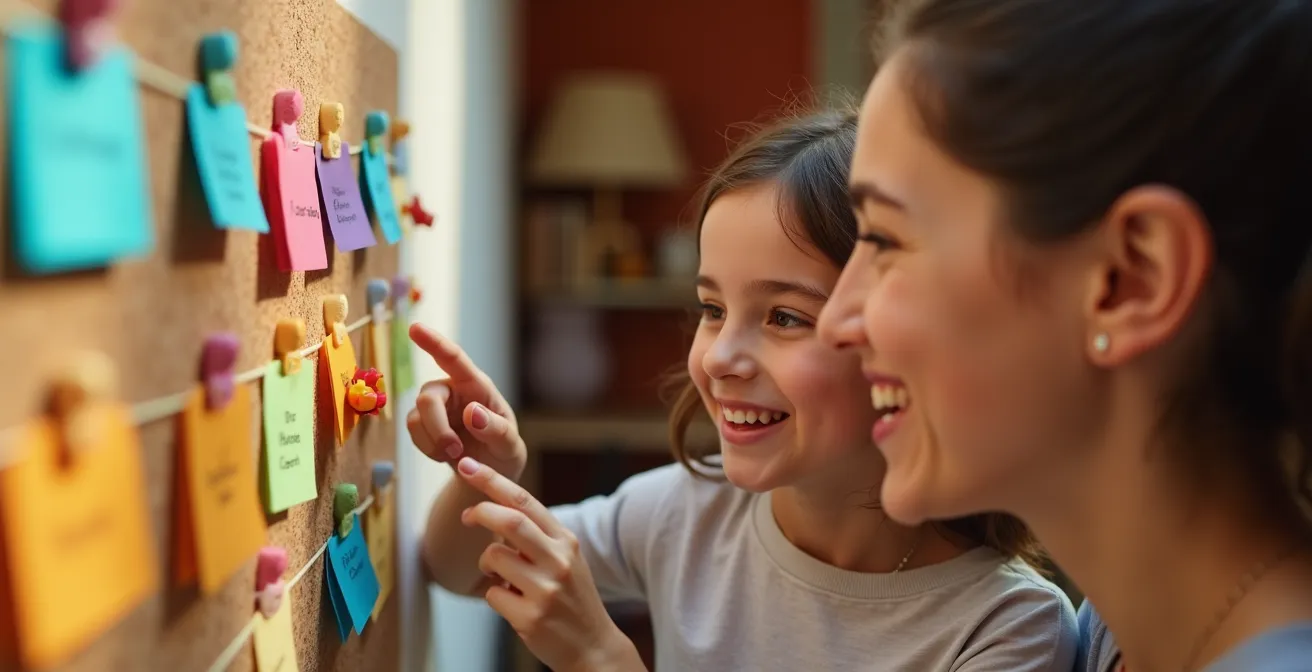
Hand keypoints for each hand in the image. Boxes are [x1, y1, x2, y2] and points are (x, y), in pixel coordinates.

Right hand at [407, 324, 526, 479]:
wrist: (489, 471)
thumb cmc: (503, 450)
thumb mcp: (510, 445)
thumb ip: (496, 430)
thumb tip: (472, 412)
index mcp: (478, 386)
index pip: (455, 359)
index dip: (434, 343)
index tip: (416, 328)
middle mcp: (453, 389)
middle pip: (427, 397)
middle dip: (437, 428)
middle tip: (455, 450)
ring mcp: (436, 404)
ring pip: (415, 417)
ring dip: (433, 442)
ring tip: (455, 454)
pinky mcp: (423, 421)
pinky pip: (412, 431)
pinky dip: (427, 448)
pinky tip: (444, 454)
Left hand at [457, 457, 646, 671]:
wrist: (593, 646)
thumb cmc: (571, 598)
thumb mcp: (565, 559)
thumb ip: (537, 535)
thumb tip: (493, 510)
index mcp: (566, 541)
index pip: (525, 501)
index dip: (493, 481)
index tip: (469, 466)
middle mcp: (559, 561)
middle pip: (509, 521)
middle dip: (481, 512)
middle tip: (467, 517)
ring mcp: (546, 590)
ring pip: (494, 557)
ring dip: (487, 565)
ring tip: (503, 579)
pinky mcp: (530, 617)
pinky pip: (491, 594)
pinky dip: (494, 596)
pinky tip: (514, 605)